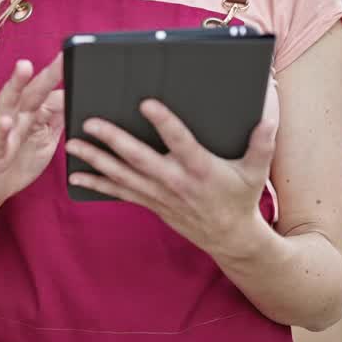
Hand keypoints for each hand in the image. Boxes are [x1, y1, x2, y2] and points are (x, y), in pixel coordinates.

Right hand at [0, 55, 63, 210]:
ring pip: (9, 104)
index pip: (49, 92)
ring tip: (24, 67)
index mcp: (32, 114)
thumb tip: (73, 98)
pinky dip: (2, 130)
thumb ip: (57, 119)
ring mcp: (5, 132)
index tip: (77, 59)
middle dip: (47, 74)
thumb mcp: (45, 139)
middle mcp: (17, 117)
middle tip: (62, 57)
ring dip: (16, 85)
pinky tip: (6, 121)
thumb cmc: (19, 160)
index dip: (61, 78)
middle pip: (32, 91)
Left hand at [65, 79, 279, 258]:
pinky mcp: (150, 202)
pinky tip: (75, 174)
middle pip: (139, 157)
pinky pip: (119, 192)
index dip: (163, 123)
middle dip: (113, 139)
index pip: (180, 141)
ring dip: (95, 159)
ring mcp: (159, 194)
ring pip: (122, 175)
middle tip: (91, 122)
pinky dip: (97, 183)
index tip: (146, 103)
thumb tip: (269, 116)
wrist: (230, 239)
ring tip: (72, 144)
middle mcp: (175, 180)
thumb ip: (262, 144)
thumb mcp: (257, 171)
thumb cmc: (241, 197)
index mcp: (200, 168)